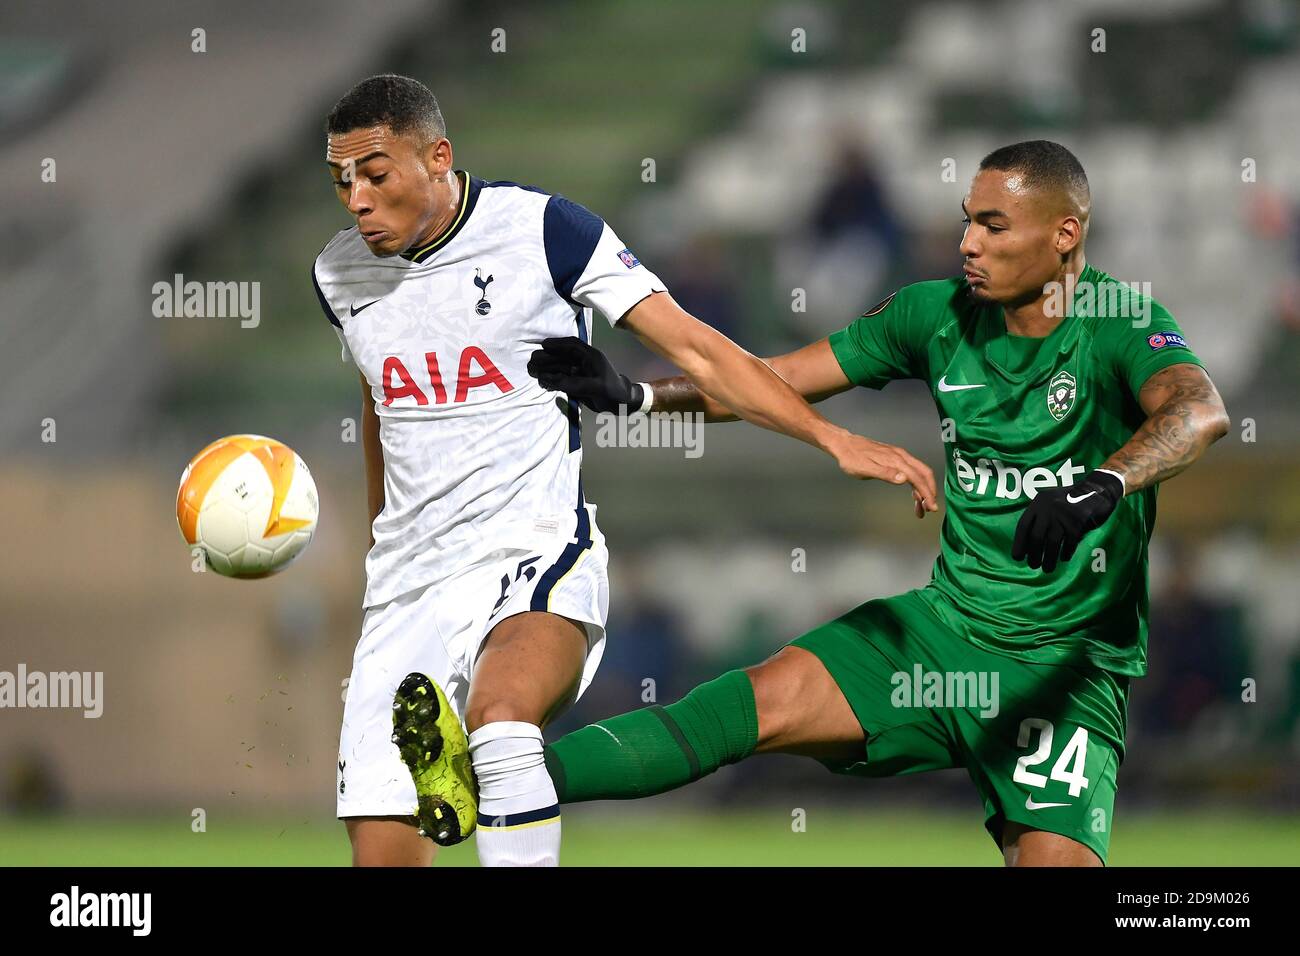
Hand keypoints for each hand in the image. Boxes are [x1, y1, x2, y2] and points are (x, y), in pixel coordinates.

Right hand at [527, 337, 643, 413]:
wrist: (622, 404)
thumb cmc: (613, 392)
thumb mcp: (596, 388)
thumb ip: (574, 384)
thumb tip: (551, 380)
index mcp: (591, 356)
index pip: (572, 345)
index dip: (557, 344)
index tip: (543, 345)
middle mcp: (584, 362)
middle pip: (563, 356)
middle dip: (547, 357)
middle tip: (532, 360)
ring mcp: (580, 372)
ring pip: (560, 367)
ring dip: (547, 368)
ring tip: (532, 370)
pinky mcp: (577, 383)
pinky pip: (562, 378)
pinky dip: (552, 379)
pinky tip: (542, 381)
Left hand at [825, 431, 939, 517]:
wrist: (844, 444)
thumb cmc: (852, 458)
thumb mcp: (865, 469)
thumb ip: (885, 474)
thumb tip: (904, 479)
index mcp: (896, 460)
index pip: (917, 478)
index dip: (926, 493)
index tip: (931, 507)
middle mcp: (901, 456)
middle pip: (924, 473)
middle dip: (929, 492)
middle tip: (929, 509)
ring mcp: (898, 456)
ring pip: (918, 473)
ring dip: (922, 490)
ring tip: (920, 508)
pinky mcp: (894, 457)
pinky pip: (911, 471)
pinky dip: (915, 484)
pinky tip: (912, 494)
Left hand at [1011, 470, 1123, 571]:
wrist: (1096, 489)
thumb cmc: (1070, 499)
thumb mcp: (1050, 503)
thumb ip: (1040, 518)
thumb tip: (1030, 545)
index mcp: (1038, 503)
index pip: (1023, 526)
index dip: (1019, 543)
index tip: (1018, 557)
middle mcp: (1048, 509)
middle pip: (1036, 536)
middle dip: (1034, 554)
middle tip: (1033, 565)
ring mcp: (1063, 515)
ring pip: (1052, 542)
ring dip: (1049, 558)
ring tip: (1047, 569)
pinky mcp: (1078, 522)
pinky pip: (1070, 542)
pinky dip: (1066, 552)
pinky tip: (1064, 558)